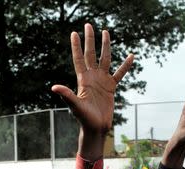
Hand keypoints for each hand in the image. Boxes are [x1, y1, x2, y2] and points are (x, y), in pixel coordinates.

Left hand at [51, 24, 132, 156]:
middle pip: (91, 54)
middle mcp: (92, 77)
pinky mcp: (111, 87)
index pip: (79, 59)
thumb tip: (54, 87)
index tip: (74, 33)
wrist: (96, 127)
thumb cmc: (84, 118)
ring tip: (105, 32)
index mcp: (83, 79)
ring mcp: (102, 81)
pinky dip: (125, 66)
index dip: (76, 46)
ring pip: (105, 59)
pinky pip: (119, 74)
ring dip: (105, 46)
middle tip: (88, 25)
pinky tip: (131, 56)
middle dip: (90, 40)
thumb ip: (66, 95)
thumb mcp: (75, 105)